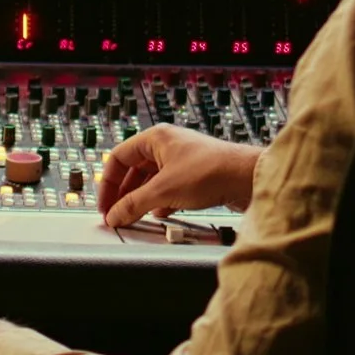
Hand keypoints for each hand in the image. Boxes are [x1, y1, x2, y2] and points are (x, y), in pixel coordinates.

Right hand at [98, 124, 260, 228]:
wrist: (249, 178)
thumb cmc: (211, 171)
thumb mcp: (163, 191)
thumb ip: (134, 205)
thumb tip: (115, 215)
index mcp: (155, 138)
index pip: (118, 158)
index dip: (109, 184)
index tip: (106, 205)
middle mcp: (168, 146)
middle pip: (134, 170)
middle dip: (125, 194)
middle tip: (118, 214)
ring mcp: (183, 160)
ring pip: (152, 181)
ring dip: (143, 199)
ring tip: (136, 216)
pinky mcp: (197, 176)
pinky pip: (170, 188)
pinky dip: (161, 201)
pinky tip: (161, 214)